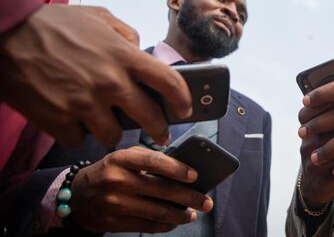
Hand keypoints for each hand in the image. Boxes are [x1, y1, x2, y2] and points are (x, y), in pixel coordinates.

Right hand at [0, 4, 192, 146]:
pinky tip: (73, 121)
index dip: (184, 99)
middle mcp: (109, 82)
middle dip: (160, 129)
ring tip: (106, 123)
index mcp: (123, 56)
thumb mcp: (98, 16)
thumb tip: (140, 50)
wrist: (4, 34)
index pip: (170, 82)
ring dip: (112, 131)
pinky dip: (77, 133)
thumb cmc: (52, 23)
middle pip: (150, 118)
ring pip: (114, 136)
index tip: (186, 109)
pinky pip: (78, 139)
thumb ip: (126, 34)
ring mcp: (84, 104)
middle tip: (160, 134)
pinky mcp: (58, 120)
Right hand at [70, 147, 212, 232]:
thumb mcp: (124, 157)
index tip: (195, 176)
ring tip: (193, 213)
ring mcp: (115, 203)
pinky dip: (166, 225)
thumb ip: (149, 160)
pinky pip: (147, 225)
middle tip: (206, 201)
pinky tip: (176, 221)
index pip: (154, 162)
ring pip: (157, 211)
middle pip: (161, 190)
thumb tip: (184, 170)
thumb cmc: (110, 171)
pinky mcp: (115, 222)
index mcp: (121, 159)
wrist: (76, 195)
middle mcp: (117, 180)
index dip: (177, 169)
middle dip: (189, 197)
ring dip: (180, 215)